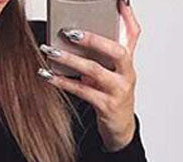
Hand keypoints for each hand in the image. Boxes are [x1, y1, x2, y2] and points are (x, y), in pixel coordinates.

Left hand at [38, 0, 140, 151]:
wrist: (120, 129)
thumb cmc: (114, 96)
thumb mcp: (115, 72)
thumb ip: (108, 51)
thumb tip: (87, 31)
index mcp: (129, 61)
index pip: (133, 33)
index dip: (127, 16)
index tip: (117, 1)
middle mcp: (127, 74)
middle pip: (115, 51)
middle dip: (92, 39)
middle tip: (69, 32)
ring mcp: (118, 91)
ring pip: (93, 71)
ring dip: (69, 60)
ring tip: (50, 51)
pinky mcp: (106, 107)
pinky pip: (82, 91)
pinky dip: (63, 82)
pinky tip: (49, 76)